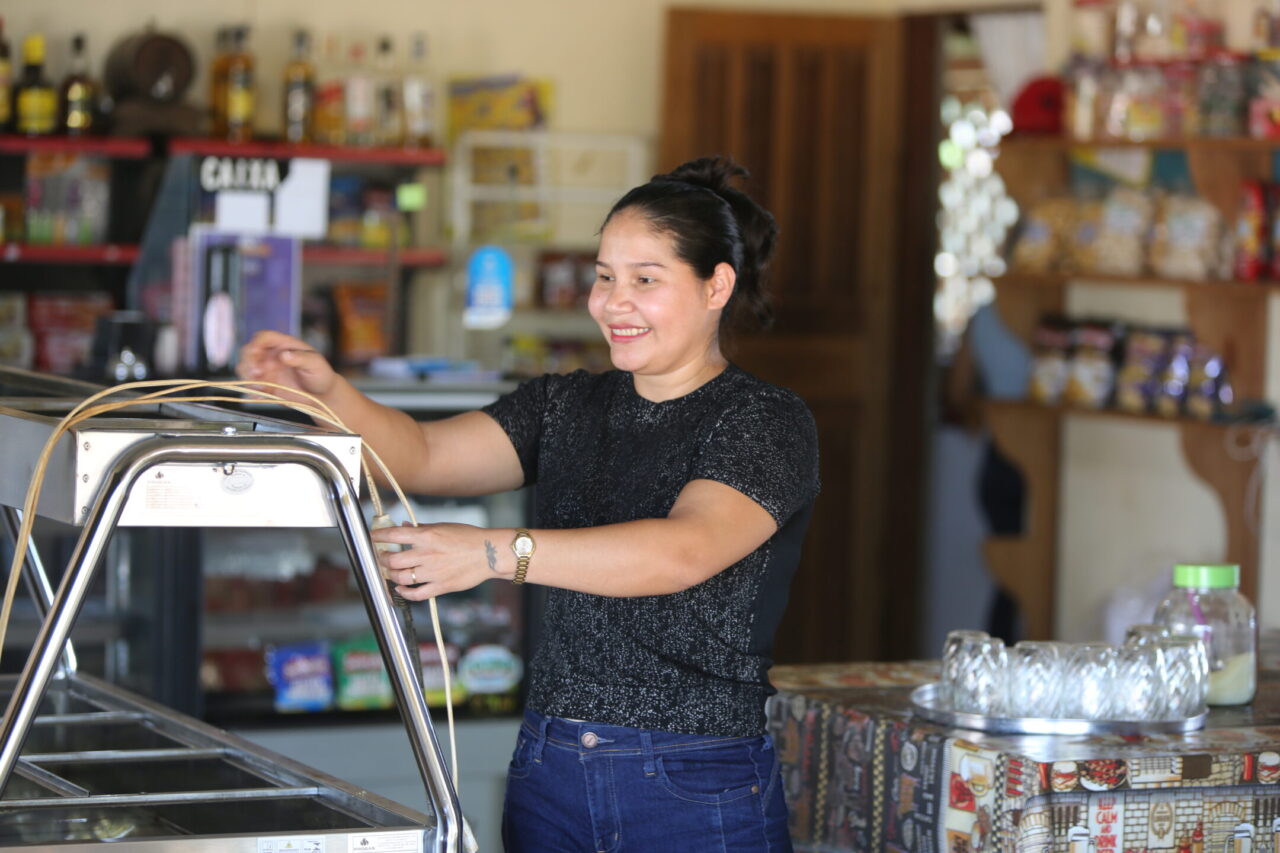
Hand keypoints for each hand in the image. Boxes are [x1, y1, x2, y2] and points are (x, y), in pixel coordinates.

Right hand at [236, 330, 338, 399]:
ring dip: (246, 376)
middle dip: (248, 361)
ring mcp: (266, 370)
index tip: (255, 353)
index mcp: (284, 345)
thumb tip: (284, 355)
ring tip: (258, 386)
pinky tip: (258, 395)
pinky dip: (251, 390)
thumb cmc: (321, 374)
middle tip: (256, 373)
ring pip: (246, 368)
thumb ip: (301, 358)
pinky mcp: (265, 385)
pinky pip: (251, 385)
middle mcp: (271, 355)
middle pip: (249, 351)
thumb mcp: (315, 364)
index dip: (256, 343)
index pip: (264, 337)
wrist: (322, 396)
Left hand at [371, 523, 512, 599]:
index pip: (394, 535)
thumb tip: (404, 525)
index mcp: (427, 536)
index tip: (372, 537)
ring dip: (390, 576)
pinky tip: (400, 589)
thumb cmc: (469, 538)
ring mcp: (432, 572)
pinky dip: (404, 593)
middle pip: (392, 560)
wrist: (489, 553)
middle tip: (381, 557)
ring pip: (400, 578)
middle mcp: (426, 554)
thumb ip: (422, 527)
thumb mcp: (444, 526)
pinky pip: (416, 594)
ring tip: (390, 573)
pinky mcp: (440, 587)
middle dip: (382, 559)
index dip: (378, 536)